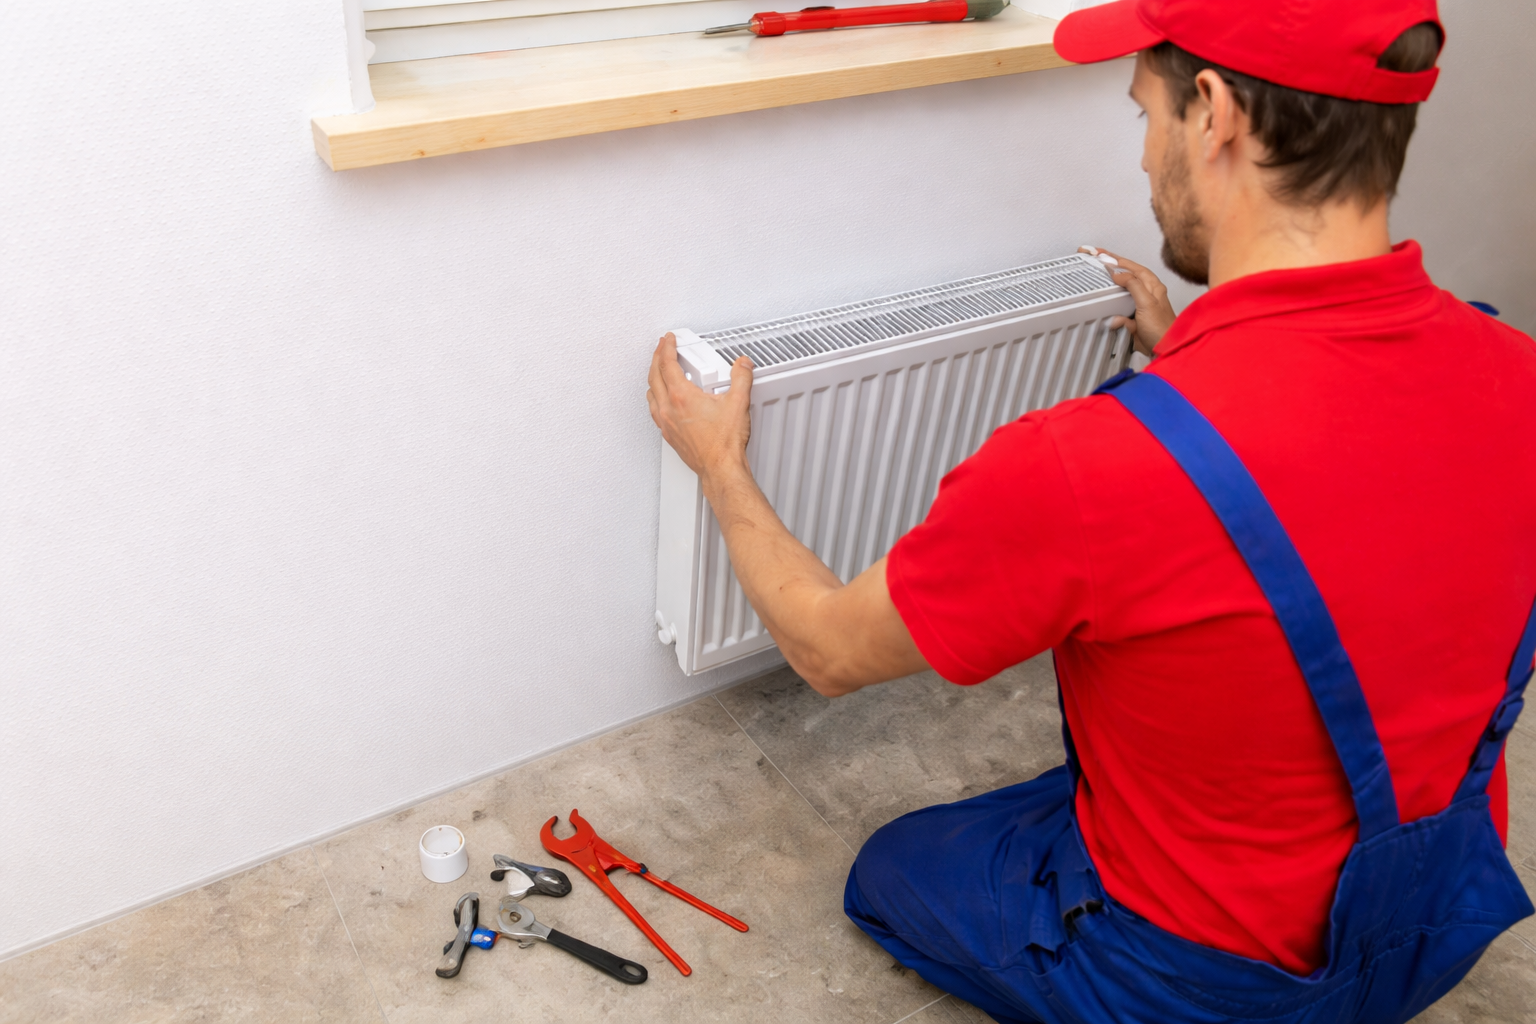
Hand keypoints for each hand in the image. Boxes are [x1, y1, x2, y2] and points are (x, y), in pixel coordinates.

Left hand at [647, 333, 755, 482]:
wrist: (721, 468)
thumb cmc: (725, 443)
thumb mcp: (738, 403)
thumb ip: (741, 378)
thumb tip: (742, 364)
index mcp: (682, 397)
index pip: (668, 365)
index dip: (666, 348)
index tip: (668, 339)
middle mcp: (669, 410)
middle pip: (654, 377)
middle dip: (656, 359)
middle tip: (660, 348)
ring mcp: (667, 424)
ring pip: (651, 395)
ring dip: (653, 379)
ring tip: (658, 371)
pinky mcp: (670, 436)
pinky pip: (655, 412)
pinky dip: (655, 399)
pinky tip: (661, 402)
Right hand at [1079, 246, 1176, 355]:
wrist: (1165, 351)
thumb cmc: (1161, 328)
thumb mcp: (1147, 302)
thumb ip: (1133, 285)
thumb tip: (1118, 273)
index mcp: (1153, 286)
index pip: (1133, 267)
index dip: (1118, 260)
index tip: (1102, 254)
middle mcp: (1147, 295)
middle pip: (1128, 277)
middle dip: (1113, 268)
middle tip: (1097, 260)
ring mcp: (1141, 308)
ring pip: (1123, 293)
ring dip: (1111, 287)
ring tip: (1098, 279)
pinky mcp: (1135, 322)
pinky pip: (1120, 313)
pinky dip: (1113, 313)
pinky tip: (1106, 312)